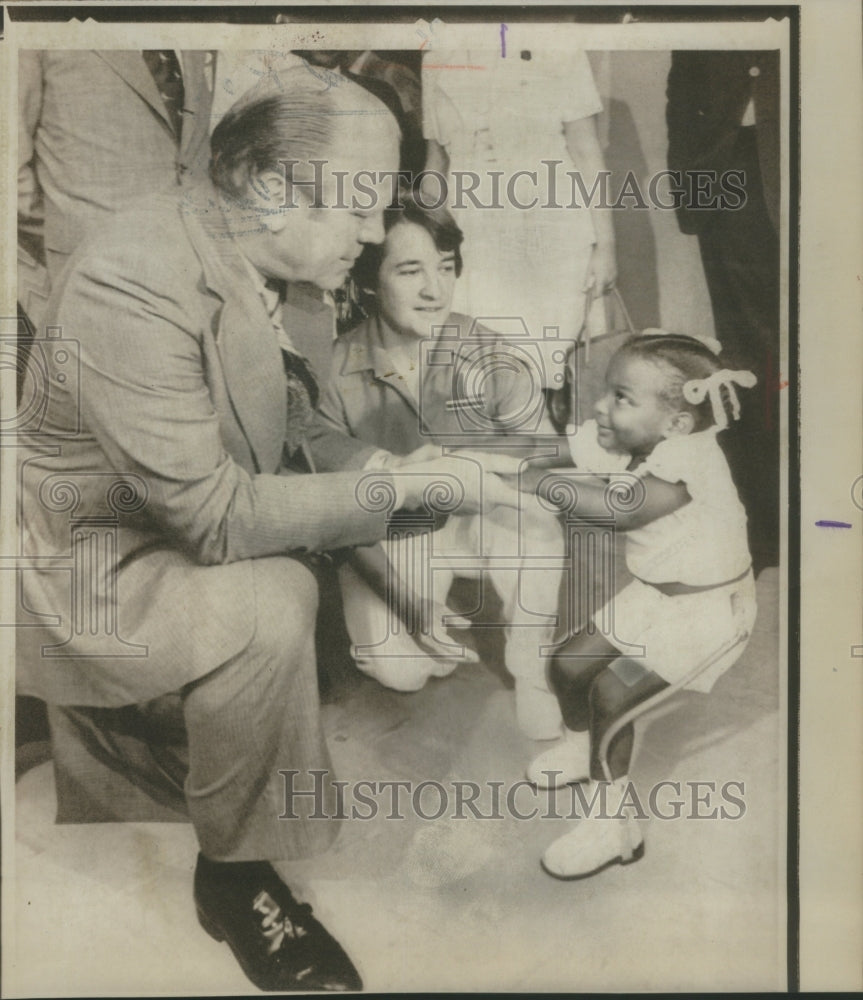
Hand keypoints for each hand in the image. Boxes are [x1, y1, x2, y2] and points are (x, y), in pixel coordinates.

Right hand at [393, 453, 523, 514]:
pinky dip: (473, 491)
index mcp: (496, 494)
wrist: (425, 484)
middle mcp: (489, 506)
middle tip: (485, 467)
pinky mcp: (465, 511)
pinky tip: (460, 481)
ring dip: (485, 485)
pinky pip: (476, 500)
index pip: (523, 502)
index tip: (539, 496)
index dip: (532, 497)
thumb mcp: (481, 459)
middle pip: (504, 495)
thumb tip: (525, 466)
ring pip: (490, 496)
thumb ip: (505, 464)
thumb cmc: (453, 468)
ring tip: (469, 472)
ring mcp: (476, 510)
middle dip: (500, 482)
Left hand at [585, 240, 616, 294]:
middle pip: (605, 292)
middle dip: (600, 292)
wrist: (606, 247)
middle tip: (594, 290)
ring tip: (598, 284)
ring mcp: (614, 276)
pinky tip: (603, 279)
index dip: (595, 296)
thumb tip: (583, 291)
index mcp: (602, 279)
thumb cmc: (596, 258)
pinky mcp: (616, 272)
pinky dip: (608, 284)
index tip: (591, 296)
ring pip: (610, 288)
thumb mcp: (589, 269)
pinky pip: (613, 282)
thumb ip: (587, 281)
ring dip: (605, 288)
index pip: (599, 294)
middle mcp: (609, 279)